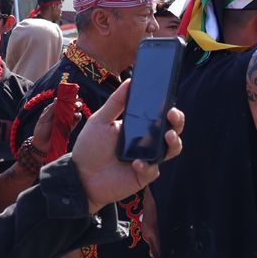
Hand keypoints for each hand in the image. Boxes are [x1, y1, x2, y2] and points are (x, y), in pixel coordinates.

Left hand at [31, 95, 80, 161]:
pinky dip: (78, 117)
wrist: (42, 145)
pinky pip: (76, 121)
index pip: (62, 102)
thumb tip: (57, 99)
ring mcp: (66, 121)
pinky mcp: (70, 128)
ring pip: (75, 113)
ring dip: (77, 109)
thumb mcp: (44, 119)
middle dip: (75, 103)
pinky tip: (77, 115)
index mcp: (54, 111)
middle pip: (71, 107)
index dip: (68, 98)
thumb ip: (51, 110)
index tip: (73, 94)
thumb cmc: (40, 131)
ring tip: (77, 107)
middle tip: (76, 102)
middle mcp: (61, 115)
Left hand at [74, 81, 183, 212]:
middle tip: (172, 115)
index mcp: (140, 127)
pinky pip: (153, 170)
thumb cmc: (90, 147)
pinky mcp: (144, 175)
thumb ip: (116, 102)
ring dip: (173, 142)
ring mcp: (149, 159)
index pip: (162, 117)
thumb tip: (130, 81)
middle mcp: (148, 143)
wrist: (79, 175)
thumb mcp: (100, 120)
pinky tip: (135, 163)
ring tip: (167, 136)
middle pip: (172, 131)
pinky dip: (146, 166)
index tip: (170, 102)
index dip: (170, 110)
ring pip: (172, 150)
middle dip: (177, 122)